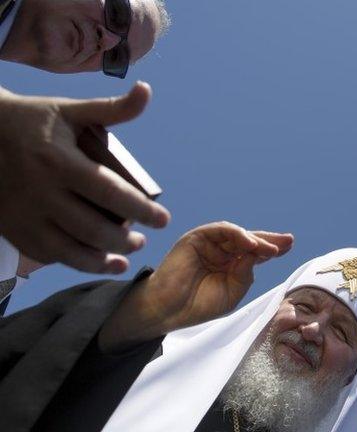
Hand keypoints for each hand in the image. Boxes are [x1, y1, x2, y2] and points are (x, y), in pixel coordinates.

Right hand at [0, 83, 170, 273]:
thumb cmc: (32, 121)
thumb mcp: (70, 110)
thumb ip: (111, 109)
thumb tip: (146, 90)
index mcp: (59, 161)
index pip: (109, 192)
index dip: (141, 210)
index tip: (163, 220)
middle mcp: (41, 192)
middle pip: (92, 228)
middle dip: (125, 241)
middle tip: (142, 240)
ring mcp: (24, 215)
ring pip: (70, 250)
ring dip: (103, 259)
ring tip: (125, 256)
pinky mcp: (14, 230)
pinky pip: (49, 255)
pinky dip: (77, 262)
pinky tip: (97, 261)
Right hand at [99, 221, 293, 351]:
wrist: (169, 311)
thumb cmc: (198, 305)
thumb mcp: (233, 291)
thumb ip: (246, 273)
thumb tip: (258, 254)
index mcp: (230, 264)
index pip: (255, 252)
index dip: (272, 248)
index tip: (289, 246)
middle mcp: (221, 251)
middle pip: (249, 240)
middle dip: (269, 240)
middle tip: (288, 240)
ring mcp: (209, 243)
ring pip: (237, 234)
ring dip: (256, 240)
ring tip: (272, 248)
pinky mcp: (196, 238)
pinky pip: (219, 231)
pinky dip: (237, 234)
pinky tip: (250, 243)